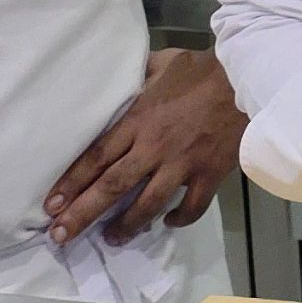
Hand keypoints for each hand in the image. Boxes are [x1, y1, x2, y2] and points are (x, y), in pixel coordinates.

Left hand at [47, 49, 246, 245]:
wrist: (249, 80)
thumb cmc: (204, 70)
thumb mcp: (162, 63)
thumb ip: (138, 74)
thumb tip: (121, 74)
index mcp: (139, 121)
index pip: (96, 156)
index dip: (71, 183)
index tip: (52, 205)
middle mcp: (154, 147)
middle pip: (112, 186)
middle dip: (83, 213)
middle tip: (61, 236)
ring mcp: (183, 164)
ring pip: (147, 203)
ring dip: (126, 225)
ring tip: (111, 239)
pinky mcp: (209, 174)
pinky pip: (192, 206)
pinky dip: (179, 218)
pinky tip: (168, 222)